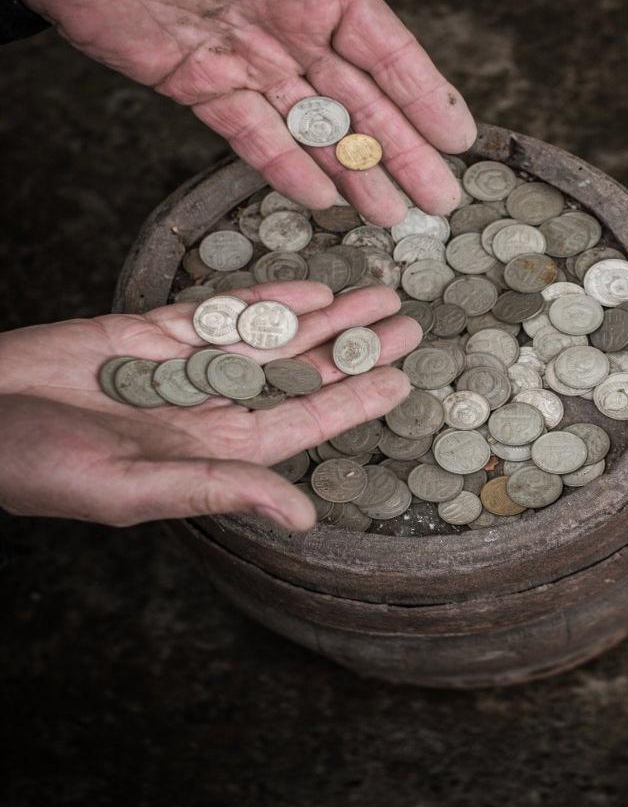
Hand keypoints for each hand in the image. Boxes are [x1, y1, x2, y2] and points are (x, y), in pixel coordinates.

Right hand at [0, 282, 420, 529]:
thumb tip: (304, 517)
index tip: (401, 379)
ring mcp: (185, 367)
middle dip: (355, 350)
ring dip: (325, 319)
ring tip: (377, 298)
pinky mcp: (151, 334)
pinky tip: (310, 290)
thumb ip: (221, 492)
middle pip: (302, 375)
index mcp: (214, 452)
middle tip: (410, 326)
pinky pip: (223, 313)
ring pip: (273, 338)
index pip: (302, 423)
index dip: (354, 402)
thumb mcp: (134, 489)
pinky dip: (266, 300)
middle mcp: (211, 408)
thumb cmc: (39, 468)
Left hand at [17, 0, 475, 224]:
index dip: (427, 96)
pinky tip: (320, 199)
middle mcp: (295, 31)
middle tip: (438, 200)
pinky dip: (287, 168)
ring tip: (390, 215)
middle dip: (401, 152)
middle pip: (361, 103)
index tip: (463, 139)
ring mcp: (254, 66)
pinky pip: (256, 138)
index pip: (388, 51)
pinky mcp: (209, 92)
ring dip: (354, 172)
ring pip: (316, 130)